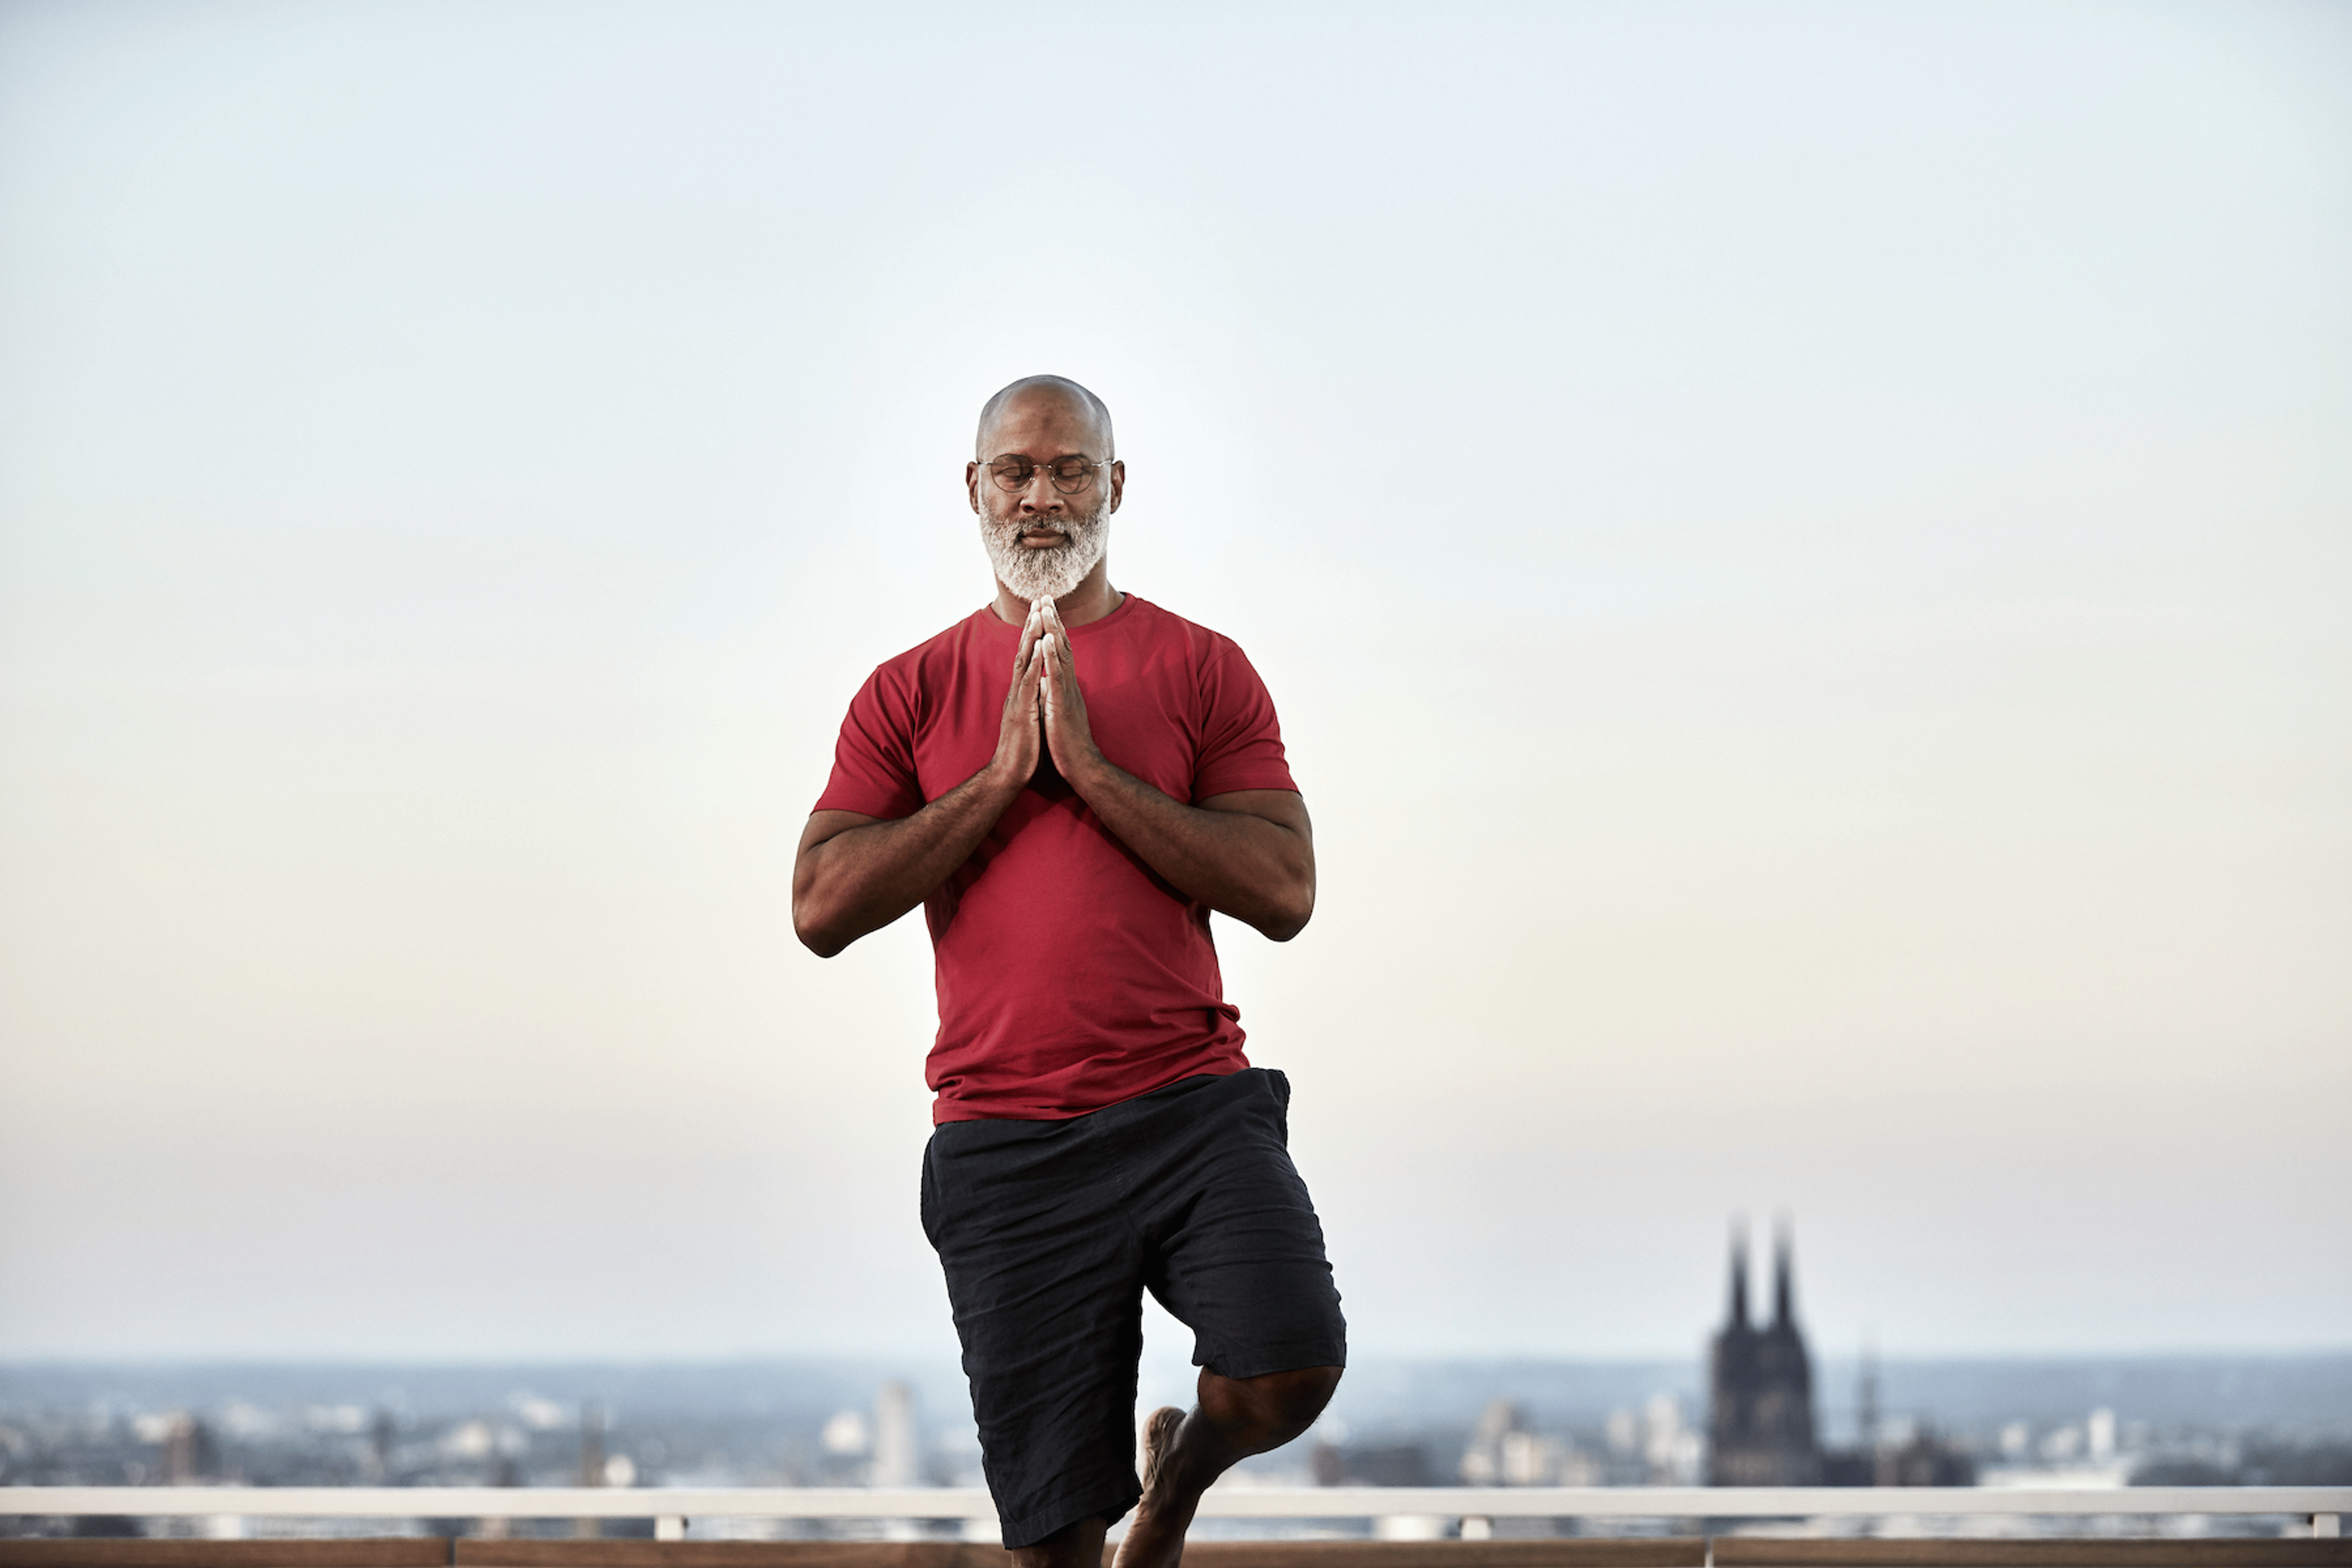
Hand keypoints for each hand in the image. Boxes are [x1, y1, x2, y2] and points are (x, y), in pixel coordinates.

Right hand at [990, 600, 1046, 788]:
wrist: (1010, 772)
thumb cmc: (1023, 747)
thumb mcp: (1032, 716)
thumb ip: (1034, 698)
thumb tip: (1041, 685)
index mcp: (1022, 691)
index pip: (1027, 655)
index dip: (1034, 632)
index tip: (1042, 610)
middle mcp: (1017, 689)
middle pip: (1023, 650)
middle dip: (1032, 624)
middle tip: (1039, 599)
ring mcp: (1017, 698)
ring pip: (1023, 661)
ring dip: (1031, 637)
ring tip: (1038, 614)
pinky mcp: (1021, 710)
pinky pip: (1027, 683)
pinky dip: (1033, 663)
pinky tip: (1038, 647)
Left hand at [1037, 598, 1103, 783]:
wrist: (1081, 766)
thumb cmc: (1068, 742)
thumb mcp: (1058, 712)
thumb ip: (1053, 694)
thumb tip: (1045, 682)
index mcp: (1065, 686)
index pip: (1059, 651)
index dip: (1053, 629)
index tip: (1044, 608)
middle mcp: (1069, 684)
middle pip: (1062, 645)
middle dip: (1053, 619)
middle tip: (1044, 595)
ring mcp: (1067, 692)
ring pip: (1061, 654)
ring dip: (1054, 629)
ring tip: (1046, 607)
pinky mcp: (1063, 704)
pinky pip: (1058, 675)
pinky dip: (1052, 655)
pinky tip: (1048, 639)